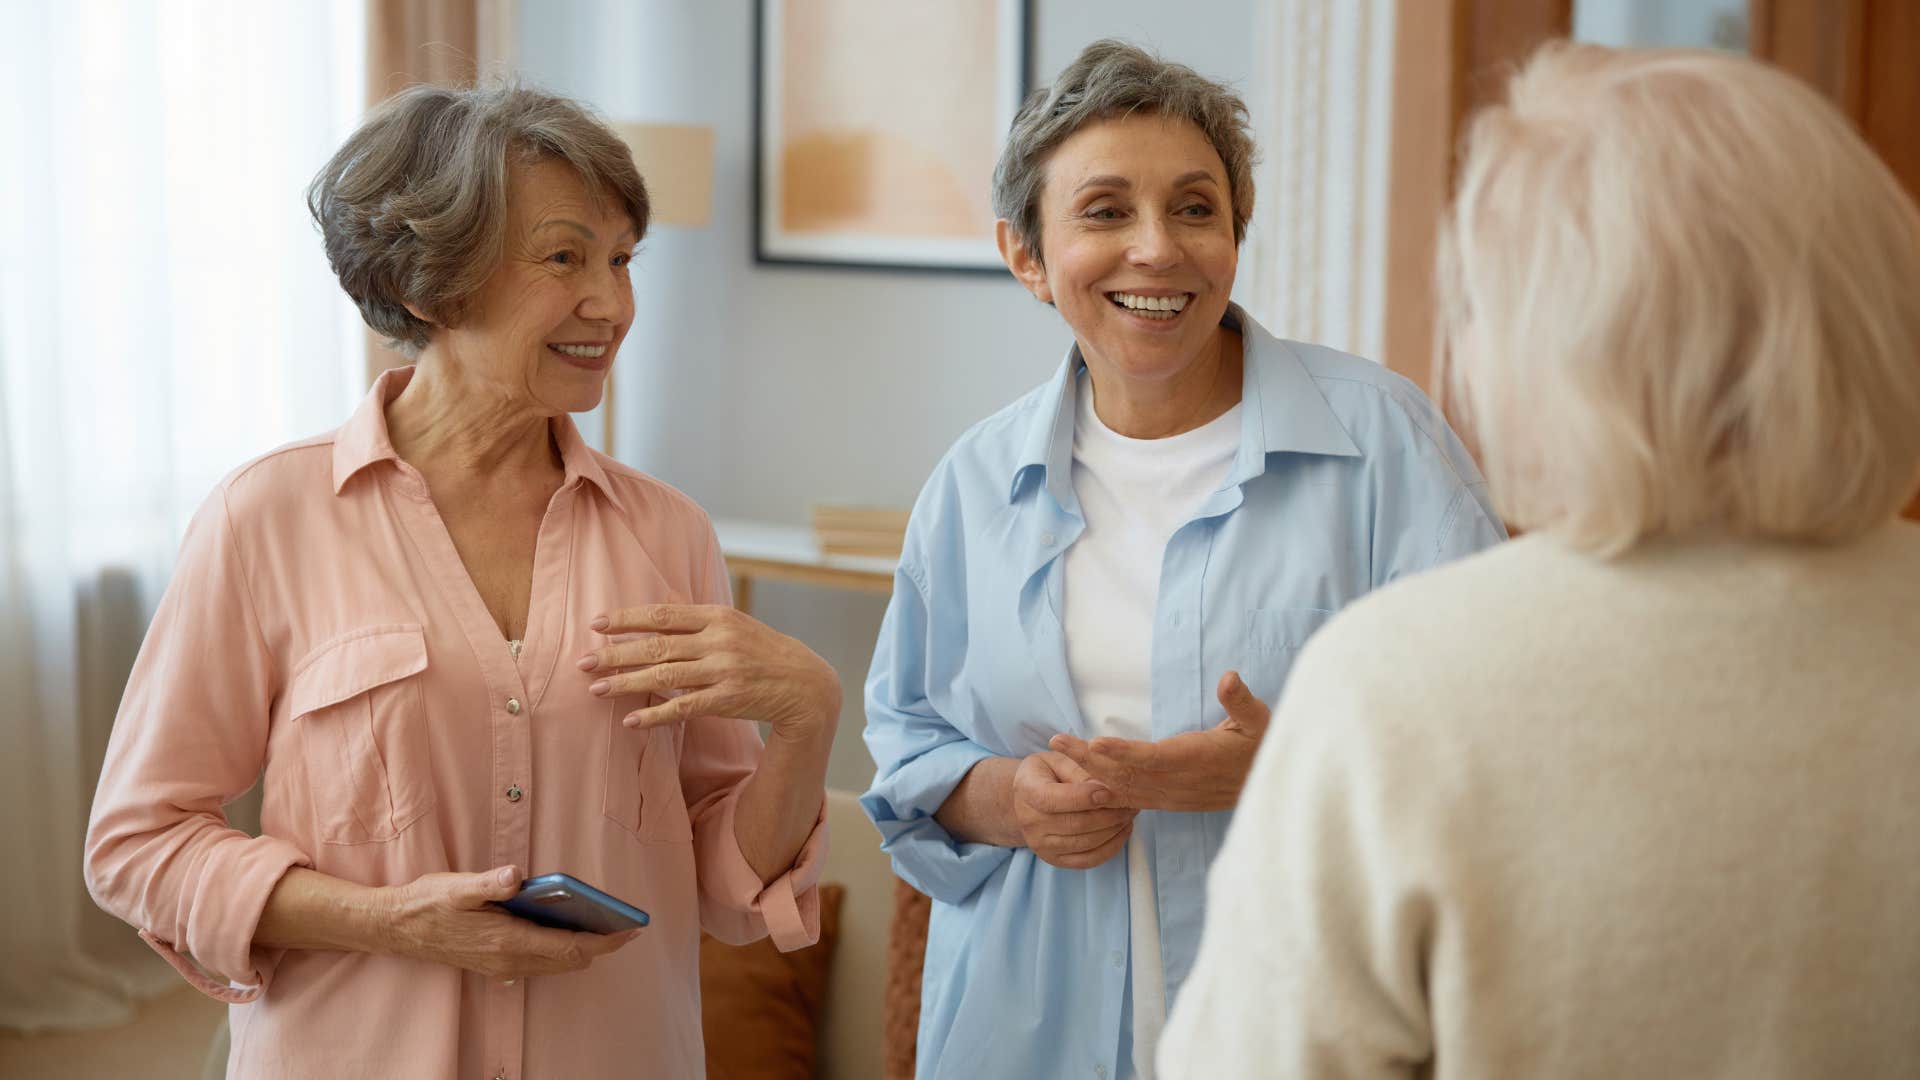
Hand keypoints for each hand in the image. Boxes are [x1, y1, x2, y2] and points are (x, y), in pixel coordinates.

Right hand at [376, 866, 638, 981]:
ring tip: (603, 926)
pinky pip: (539, 964)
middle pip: (569, 961)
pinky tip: (564, 929)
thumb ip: (488, 884)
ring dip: (581, 949)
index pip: (569, 948)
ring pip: (556, 965)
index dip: (604, 941)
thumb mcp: (456, 887)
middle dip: (600, 945)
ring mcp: (502, 966)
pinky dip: (560, 951)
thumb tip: (516, 875)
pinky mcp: (495, 965)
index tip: (630, 930)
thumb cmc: (428, 903)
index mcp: (507, 940)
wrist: (396, 928)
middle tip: (625, 926)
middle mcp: (509, 960)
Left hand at [579, 604, 840, 739]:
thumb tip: (660, 603)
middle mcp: (717, 641)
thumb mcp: (735, 624)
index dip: (627, 619)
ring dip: (625, 683)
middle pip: (656, 646)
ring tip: (596, 689)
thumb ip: (698, 618)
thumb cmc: (764, 652)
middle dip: (615, 654)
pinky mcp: (726, 700)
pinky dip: (654, 714)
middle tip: (583, 662)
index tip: (597, 625)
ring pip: (663, 676)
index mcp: (717, 616)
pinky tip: (631, 721)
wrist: (804, 684)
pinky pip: (682, 708)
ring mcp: (722, 671)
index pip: (662, 615)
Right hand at [1012, 751, 1137, 868]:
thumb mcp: (1058, 759)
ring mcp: (1041, 846)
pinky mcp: (1055, 860)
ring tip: (1129, 814)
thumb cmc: (1047, 773)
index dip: (1083, 797)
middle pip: (1075, 824)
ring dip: (1114, 829)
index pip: (1053, 799)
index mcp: (1027, 790)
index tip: (1109, 792)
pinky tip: (1122, 830)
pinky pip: (1089, 860)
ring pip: (1086, 843)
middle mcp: (1029, 822)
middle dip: (1109, 814)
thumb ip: (1079, 769)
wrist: (1027, 800)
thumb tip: (1104, 788)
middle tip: (1131, 803)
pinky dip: (1111, 847)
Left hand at [1048, 671, 1271, 812]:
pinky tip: (1080, 784)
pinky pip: (1130, 800)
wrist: (1267, 786)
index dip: (1124, 752)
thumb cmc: (1261, 746)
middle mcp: (1177, 782)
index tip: (1095, 743)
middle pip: (1126, 774)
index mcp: (1195, 759)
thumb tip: (1228, 677)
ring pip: (1123, 788)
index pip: (1153, 758)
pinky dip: (1104, 792)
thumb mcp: (1259, 720)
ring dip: (1088, 772)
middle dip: (1088, 759)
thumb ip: (1240, 700)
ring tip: (1058, 753)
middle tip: (1055, 742)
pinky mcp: (1168, 801)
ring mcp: (1170, 795)